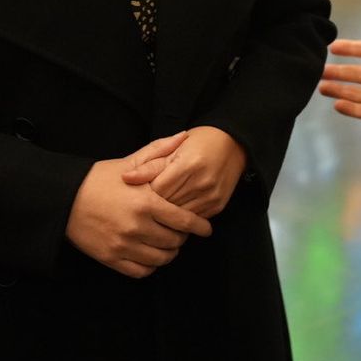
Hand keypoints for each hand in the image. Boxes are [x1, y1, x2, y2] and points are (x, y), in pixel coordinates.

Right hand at [65, 154, 213, 278]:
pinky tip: (150, 255)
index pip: (183, 220)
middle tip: (181, 232)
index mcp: (145, 202)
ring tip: (168, 244)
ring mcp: (123, 245)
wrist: (64, 198)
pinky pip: (141, 271)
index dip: (199, 226)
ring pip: (160, 259)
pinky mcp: (110, 258)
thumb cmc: (99, 178)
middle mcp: (137, 226)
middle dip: (182, 238)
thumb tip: (184, 136)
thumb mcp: (130, 161)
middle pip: (174, 241)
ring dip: (169, 253)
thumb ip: (160, 150)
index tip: (206, 228)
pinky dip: (151, 266)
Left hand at [122, 127, 247, 218]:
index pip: (157, 189)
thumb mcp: (175, 147)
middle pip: (168, 205)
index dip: (144, 194)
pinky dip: (182, 218)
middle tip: (138, 210)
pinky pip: (193, 218)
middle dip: (152, 208)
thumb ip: (151, 164)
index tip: (134, 196)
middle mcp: (202, 182)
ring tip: (153, 215)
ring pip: (180, 216)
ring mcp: (211, 196)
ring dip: (166, 217)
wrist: (234, 144)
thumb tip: (126, 178)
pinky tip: (173, 215)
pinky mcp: (218, 206)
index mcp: (188, 164)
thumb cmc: (200, 142)